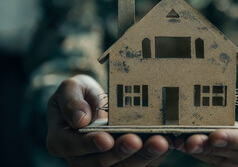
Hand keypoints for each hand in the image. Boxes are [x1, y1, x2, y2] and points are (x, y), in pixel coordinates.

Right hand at [47, 74, 169, 166]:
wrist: (91, 103)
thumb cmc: (78, 94)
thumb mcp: (70, 88)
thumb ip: (71, 101)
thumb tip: (80, 119)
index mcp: (61, 141)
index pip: (73, 146)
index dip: (90, 144)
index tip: (106, 139)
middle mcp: (79, 159)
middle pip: (100, 162)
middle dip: (122, 152)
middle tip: (138, 140)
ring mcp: (100, 163)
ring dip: (142, 157)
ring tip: (160, 142)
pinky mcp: (120, 163)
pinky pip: (137, 165)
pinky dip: (152, 157)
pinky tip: (167, 143)